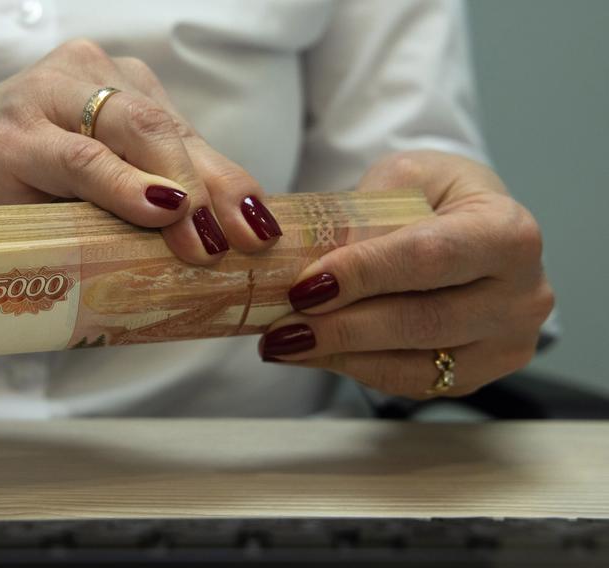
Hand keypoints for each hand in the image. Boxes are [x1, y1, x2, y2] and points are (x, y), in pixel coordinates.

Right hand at [0, 39, 281, 273]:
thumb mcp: (76, 190)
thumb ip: (129, 200)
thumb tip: (205, 252)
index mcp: (109, 89)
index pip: (184, 135)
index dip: (228, 181)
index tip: (263, 229)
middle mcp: (85, 79)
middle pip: (171, 131)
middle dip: (218, 189)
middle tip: (251, 242)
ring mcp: (46, 99)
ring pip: (138, 134)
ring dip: (184, 191)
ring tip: (213, 242)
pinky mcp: (13, 135)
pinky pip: (84, 159)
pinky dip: (125, 186)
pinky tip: (163, 209)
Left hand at [260, 151, 554, 398]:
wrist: (468, 224)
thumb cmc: (434, 196)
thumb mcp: (400, 180)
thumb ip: (365, 218)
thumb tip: (314, 268)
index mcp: (509, 233)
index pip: (430, 257)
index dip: (364, 274)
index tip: (305, 284)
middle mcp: (522, 295)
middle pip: (423, 321)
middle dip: (343, 326)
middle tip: (282, 325)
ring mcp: (506, 344)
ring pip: (414, 364)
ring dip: (338, 356)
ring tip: (282, 342)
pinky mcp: (478, 375)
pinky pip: (409, 382)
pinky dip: (353, 369)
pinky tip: (310, 353)